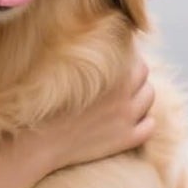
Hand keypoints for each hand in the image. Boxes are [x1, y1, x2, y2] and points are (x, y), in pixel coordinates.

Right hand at [32, 54, 155, 174]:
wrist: (37, 141)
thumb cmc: (42, 104)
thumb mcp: (62, 70)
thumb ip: (86, 58)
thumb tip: (96, 45)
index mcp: (108, 72)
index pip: (133, 56)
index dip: (125, 57)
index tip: (114, 61)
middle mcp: (123, 92)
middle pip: (143, 74)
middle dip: (134, 74)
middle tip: (119, 79)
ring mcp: (126, 116)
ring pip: (149, 97)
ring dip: (140, 94)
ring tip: (123, 98)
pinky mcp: (126, 138)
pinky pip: (150, 126)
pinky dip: (144, 121)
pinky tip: (130, 121)